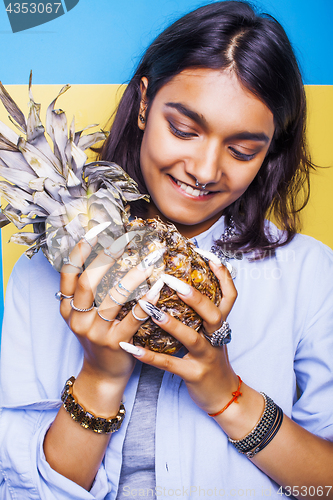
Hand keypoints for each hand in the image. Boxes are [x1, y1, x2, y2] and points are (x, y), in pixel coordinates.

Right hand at [58, 231, 161, 394]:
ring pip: (113, 297)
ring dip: (133, 275)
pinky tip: (157, 286)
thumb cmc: (98, 337)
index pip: (69, 273)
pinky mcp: (116, 344)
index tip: (95, 230)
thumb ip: (87, 292)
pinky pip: (133, 318)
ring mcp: (96, 332)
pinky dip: (146, 301)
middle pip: (89, 281)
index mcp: (68, 308)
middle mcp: (78, 319)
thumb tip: (101, 254)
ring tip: (149, 259)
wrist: (103, 374)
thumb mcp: (83, 316)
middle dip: (108, 257)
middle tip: (126, 239)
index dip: (80, 250)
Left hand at [120, 260, 238, 413]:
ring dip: (171, 323)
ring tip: (150, 309)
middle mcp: (217, 337)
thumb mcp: (211, 334)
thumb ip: (200, 313)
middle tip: (171, 279)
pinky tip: (129, 347)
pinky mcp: (194, 375)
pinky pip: (169, 364)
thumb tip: (180, 284)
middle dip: (194, 296)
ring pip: (192, 338)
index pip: (229, 294)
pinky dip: (148, 356)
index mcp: (221, 324)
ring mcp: (207, 357)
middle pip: (213, 312)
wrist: (225, 397)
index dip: (221, 274)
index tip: (205, 253)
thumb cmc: (211, 358)